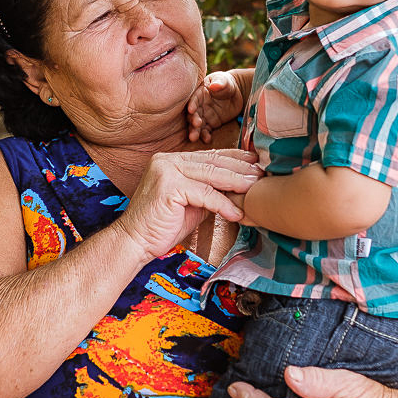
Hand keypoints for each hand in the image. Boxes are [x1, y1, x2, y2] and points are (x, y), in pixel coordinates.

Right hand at [116, 148, 260, 261]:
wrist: (135, 242)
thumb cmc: (162, 225)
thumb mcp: (190, 202)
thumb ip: (208, 190)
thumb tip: (238, 186)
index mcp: (171, 160)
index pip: (209, 156)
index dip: (235, 158)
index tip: (255, 161)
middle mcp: (167, 160)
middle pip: (212, 163)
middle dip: (241, 168)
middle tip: (262, 174)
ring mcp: (166, 170)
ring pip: (211, 175)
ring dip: (237, 183)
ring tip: (256, 189)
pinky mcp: (169, 186)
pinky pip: (204, 194)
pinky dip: (223, 205)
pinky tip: (237, 213)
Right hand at [187, 71, 247, 142]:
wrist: (234, 94)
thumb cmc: (226, 84)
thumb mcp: (224, 81)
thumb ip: (220, 83)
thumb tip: (214, 85)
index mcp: (199, 93)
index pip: (194, 99)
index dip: (192, 104)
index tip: (191, 110)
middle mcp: (199, 106)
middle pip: (193, 114)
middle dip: (193, 120)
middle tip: (196, 125)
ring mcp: (204, 116)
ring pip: (197, 125)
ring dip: (195, 131)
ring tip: (194, 138)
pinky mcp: (210, 124)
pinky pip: (206, 131)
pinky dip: (205, 136)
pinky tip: (207, 140)